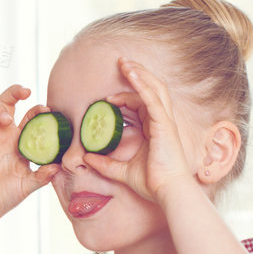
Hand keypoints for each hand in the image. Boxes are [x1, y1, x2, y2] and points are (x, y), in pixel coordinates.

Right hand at [0, 84, 61, 213]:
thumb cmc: (8, 194)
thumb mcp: (28, 186)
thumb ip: (41, 176)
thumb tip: (57, 167)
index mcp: (19, 139)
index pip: (28, 116)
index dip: (36, 109)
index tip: (46, 110)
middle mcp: (1, 132)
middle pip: (6, 102)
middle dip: (14, 92)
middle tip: (25, 92)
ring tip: (6, 119)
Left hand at [82, 60, 196, 204]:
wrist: (166, 191)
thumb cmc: (151, 183)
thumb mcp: (121, 172)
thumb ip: (105, 164)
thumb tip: (86, 159)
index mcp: (154, 129)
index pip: (141, 104)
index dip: (125, 98)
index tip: (107, 100)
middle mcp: (161, 122)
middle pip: (151, 90)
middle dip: (137, 74)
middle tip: (121, 62)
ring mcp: (164, 121)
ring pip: (153, 89)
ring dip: (139, 74)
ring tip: (125, 62)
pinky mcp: (164, 123)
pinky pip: (152, 98)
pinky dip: (142, 84)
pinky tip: (131, 74)